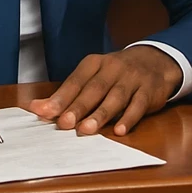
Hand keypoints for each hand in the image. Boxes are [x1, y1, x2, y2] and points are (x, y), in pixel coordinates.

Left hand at [28, 46, 182, 136]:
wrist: (154, 61)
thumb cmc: (116, 73)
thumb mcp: (92, 76)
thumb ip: (67, 94)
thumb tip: (37, 108)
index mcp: (94, 63)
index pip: (75, 81)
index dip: (60, 97)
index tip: (44, 112)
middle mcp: (112, 68)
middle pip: (93, 89)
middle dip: (78, 107)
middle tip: (64, 123)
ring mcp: (132, 79)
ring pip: (115, 97)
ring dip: (100, 114)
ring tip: (87, 129)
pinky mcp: (148, 91)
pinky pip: (138, 105)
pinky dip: (129, 118)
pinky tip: (120, 130)